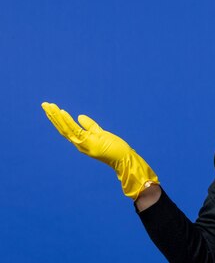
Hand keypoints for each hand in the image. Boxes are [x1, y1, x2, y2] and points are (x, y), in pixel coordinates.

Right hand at [41, 102, 158, 199]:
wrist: (124, 159)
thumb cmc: (114, 148)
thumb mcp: (100, 133)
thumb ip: (90, 126)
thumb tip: (79, 116)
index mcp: (81, 141)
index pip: (66, 129)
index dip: (57, 119)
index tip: (50, 108)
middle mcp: (79, 144)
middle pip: (62, 128)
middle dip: (52, 116)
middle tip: (43, 104)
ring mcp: (83, 144)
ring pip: (65, 129)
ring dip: (56, 117)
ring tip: (49, 106)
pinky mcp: (89, 143)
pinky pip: (75, 130)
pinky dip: (68, 121)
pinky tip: (62, 112)